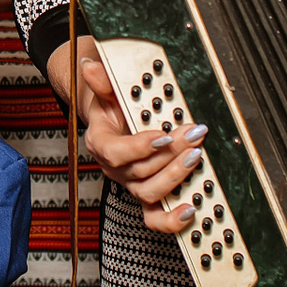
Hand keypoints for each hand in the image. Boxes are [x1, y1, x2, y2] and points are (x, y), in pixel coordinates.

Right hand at [53, 37, 205, 234]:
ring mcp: (131, 185)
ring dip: (175, 175)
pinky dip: (171, 220)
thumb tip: (90, 66)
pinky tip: (189, 209)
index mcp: (100, 143)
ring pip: (149, 193)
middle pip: (139, 171)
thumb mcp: (108, 91)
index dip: (139, 147)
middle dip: (170, 154)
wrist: (117, 122)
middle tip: (193, 135)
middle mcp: (114, 169)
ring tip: (196, 156)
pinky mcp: (147, 198)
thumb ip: (103, 81)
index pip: (115, 152)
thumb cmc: (114, 107)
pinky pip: (153, 218)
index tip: (163, 135)